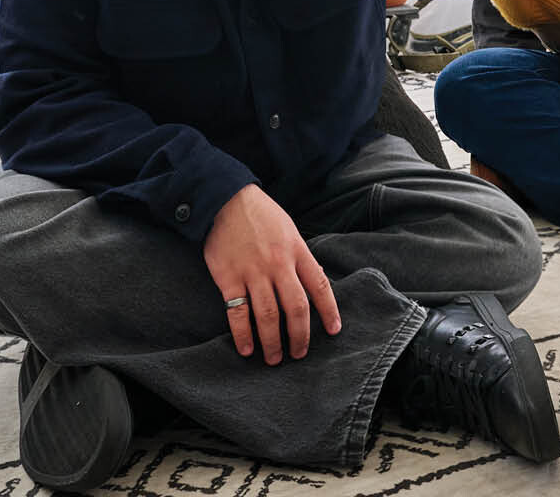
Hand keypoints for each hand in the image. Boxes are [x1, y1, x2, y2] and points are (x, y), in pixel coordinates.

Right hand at [204, 184, 341, 364]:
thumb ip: (300, 258)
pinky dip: (242, 334)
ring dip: (272, 341)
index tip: (334, 330)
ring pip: (268, 315)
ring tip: (274, 358)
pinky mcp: (228, 278)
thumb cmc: (261, 216)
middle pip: (295, 307)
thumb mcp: (290, 231)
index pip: (319, 286)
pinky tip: (247, 348)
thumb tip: (313, 286)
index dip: (329, 310)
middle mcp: (277, 264)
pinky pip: (237, 312)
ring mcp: (252, 272)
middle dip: (300, 335)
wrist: (225, 200)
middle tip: (299, 354)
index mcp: (296, 251)